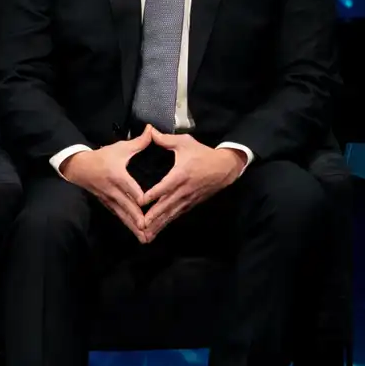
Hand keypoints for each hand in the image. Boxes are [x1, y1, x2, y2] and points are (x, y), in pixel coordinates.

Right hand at [59, 129, 152, 240]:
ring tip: (145, 239)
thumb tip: (152, 130)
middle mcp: (114, 190)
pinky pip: (120, 216)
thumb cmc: (102, 156)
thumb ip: (139, 142)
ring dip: (134, 228)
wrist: (79, 167)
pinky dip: (128, 225)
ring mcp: (110, 200)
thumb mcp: (120, 147)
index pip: (130, 188)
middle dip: (138, 220)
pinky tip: (136, 234)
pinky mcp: (108, 204)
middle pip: (128, 207)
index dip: (139, 197)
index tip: (148, 206)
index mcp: (118, 175)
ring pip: (124, 216)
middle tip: (150, 230)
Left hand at [138, 125, 245, 241]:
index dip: (153, 194)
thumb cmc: (202, 154)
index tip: (140, 201)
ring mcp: (188, 199)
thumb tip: (149, 131)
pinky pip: (176, 215)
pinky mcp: (190, 204)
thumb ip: (165, 139)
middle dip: (153, 216)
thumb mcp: (185, 143)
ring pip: (171, 214)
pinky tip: (158, 230)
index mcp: (181, 174)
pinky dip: (167, 223)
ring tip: (146, 234)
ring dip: (159, 224)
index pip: (164, 186)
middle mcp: (184, 190)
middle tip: (140, 225)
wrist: (224, 168)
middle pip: (166, 205)